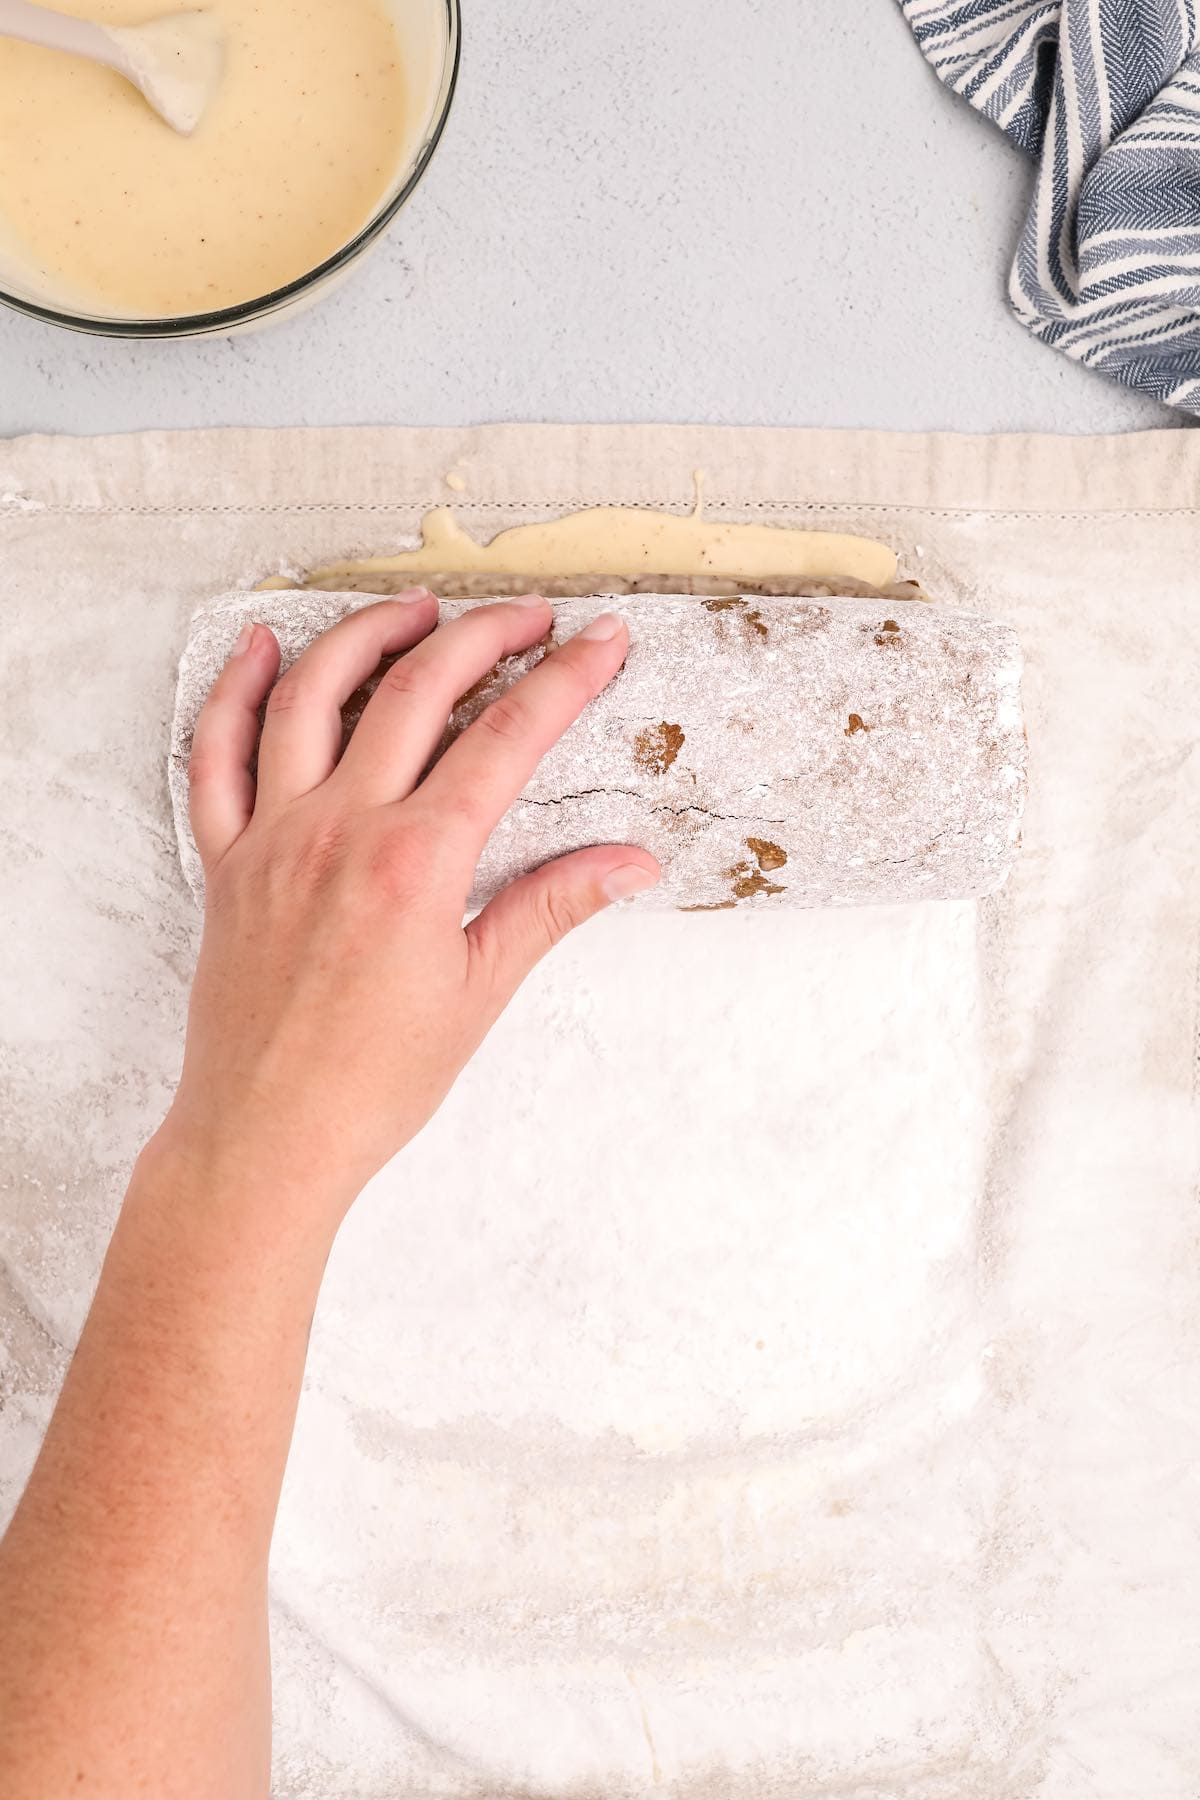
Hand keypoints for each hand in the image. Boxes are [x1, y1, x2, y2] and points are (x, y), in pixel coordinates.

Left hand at [162, 592, 658, 1211]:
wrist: (266, 1137)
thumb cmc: (373, 1081)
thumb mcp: (481, 992)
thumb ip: (552, 906)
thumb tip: (631, 862)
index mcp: (414, 863)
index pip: (505, 740)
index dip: (564, 680)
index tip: (599, 642)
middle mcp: (339, 830)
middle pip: (415, 691)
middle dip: (481, 636)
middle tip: (529, 617)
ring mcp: (273, 838)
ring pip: (311, 696)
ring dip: (368, 636)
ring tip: (418, 610)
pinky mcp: (227, 860)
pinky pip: (216, 754)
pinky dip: (234, 691)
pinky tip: (259, 648)